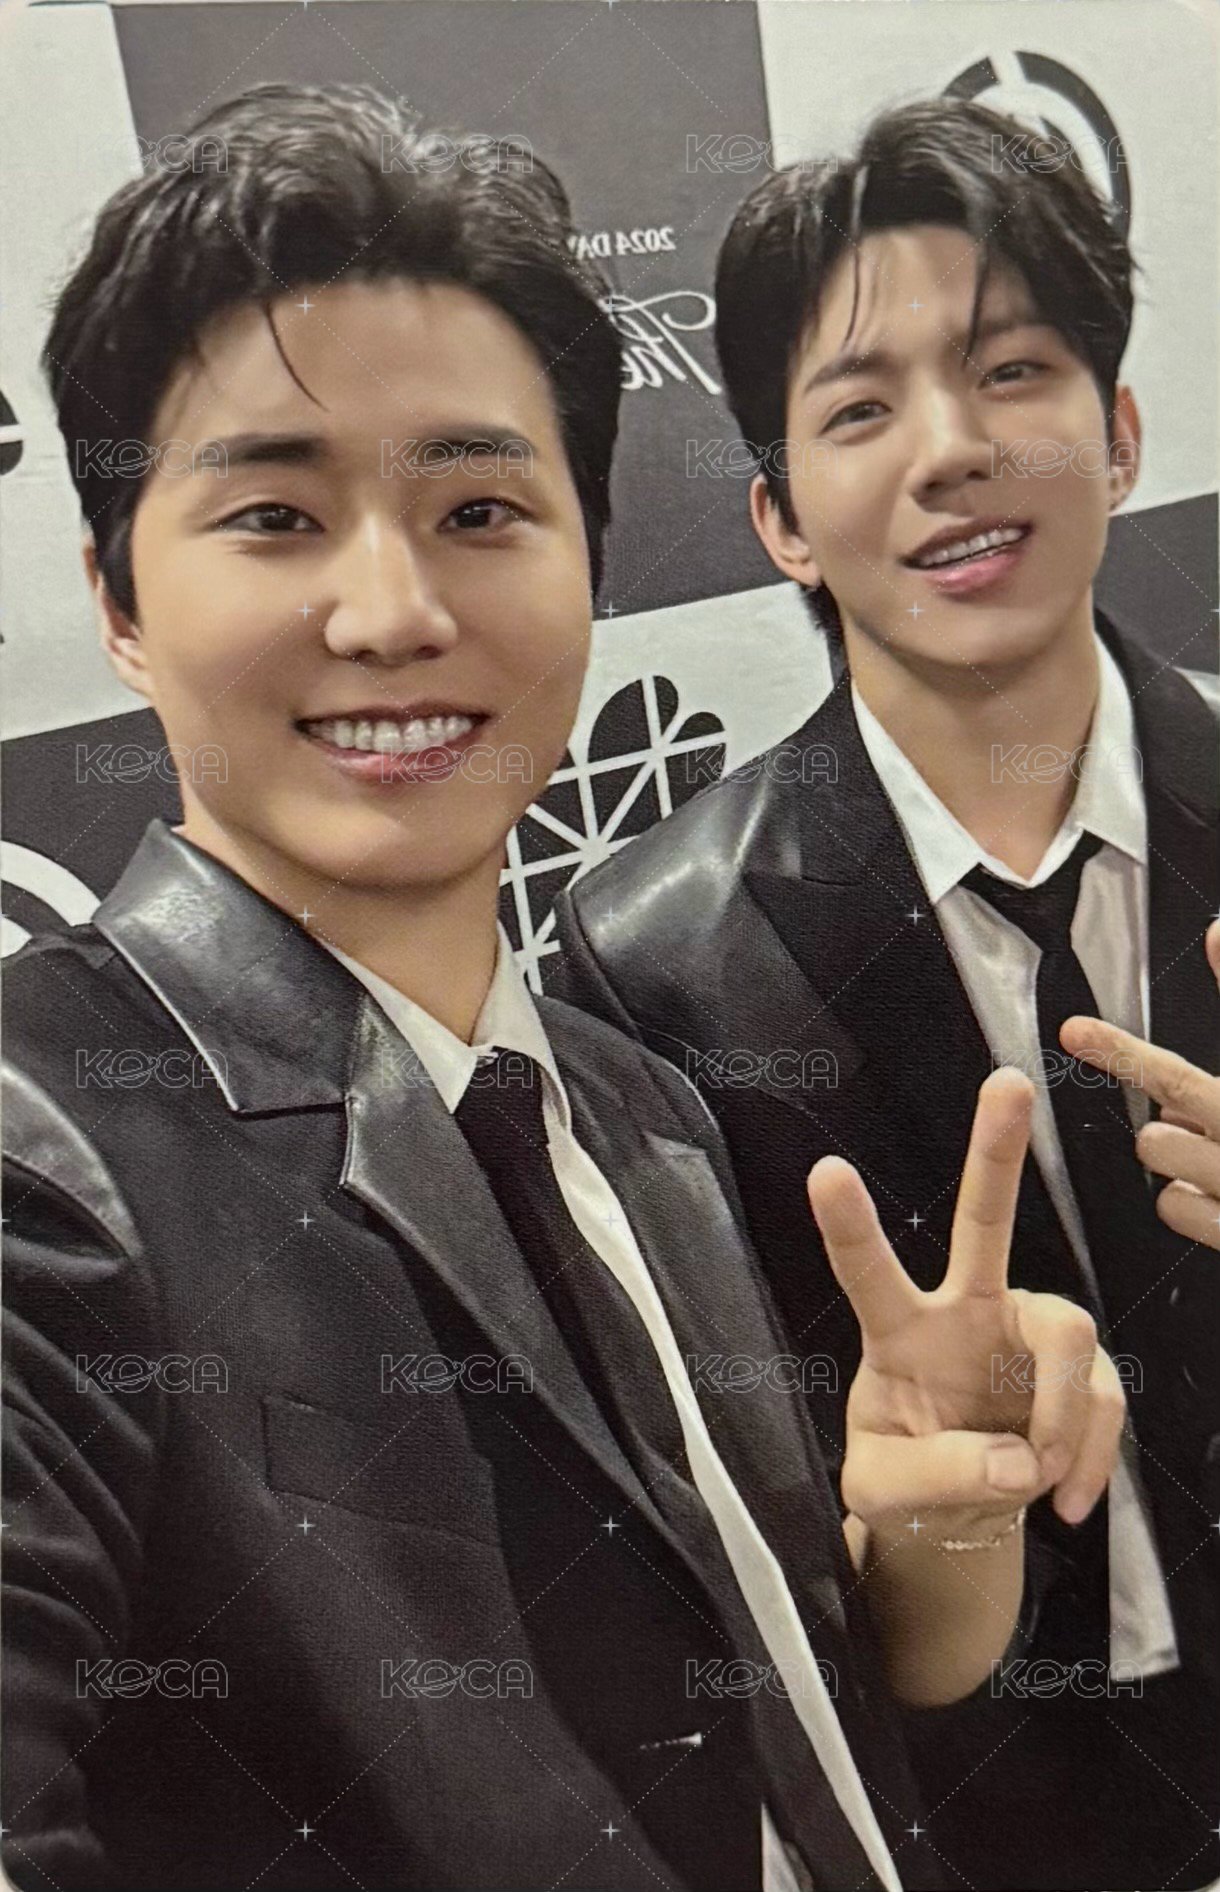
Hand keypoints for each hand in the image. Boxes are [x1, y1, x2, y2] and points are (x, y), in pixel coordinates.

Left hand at [807, 1068, 1124, 1544]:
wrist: (959, 1518)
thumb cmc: (906, 1481)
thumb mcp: (882, 1494)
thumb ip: (933, 1477)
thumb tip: (1016, 1460)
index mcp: (898, 1332)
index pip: (866, 1272)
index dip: (848, 1224)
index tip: (826, 1171)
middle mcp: (965, 1311)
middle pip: (987, 1222)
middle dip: (997, 1151)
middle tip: (1007, 1083)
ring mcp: (1026, 1334)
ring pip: (1069, 1331)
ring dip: (1063, 1415)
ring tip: (1037, 1478)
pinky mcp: (1077, 1371)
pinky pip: (1103, 1399)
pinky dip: (1092, 1456)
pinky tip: (1064, 1496)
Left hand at [1059, 919, 1219, 1252]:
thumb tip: (1217, 934)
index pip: (1178, 1080)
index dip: (1120, 1052)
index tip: (1075, 1033)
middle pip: (1157, 1137)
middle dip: (1174, 1123)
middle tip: (1212, 1120)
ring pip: (1164, 1171)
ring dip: (1180, 1158)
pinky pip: (1178, 1211)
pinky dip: (1193, 1203)